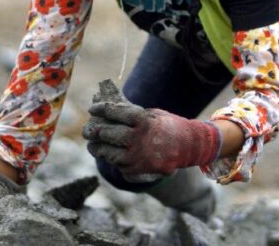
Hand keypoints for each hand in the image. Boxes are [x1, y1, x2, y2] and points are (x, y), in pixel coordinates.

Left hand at [82, 102, 221, 176]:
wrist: (190, 147)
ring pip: (108, 152)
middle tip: (88, 129)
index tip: (93, 108)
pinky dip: (112, 159)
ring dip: (97, 148)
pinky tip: (108, 154)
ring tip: (93, 145)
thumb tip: (110, 113)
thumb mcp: (154, 114)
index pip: (115, 112)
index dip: (102, 109)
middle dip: (95, 131)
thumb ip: (134, 115)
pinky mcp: (138, 169)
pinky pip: (118, 164)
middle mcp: (138, 138)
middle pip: (107, 133)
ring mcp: (137, 156)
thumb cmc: (170, 127)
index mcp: (143, 121)